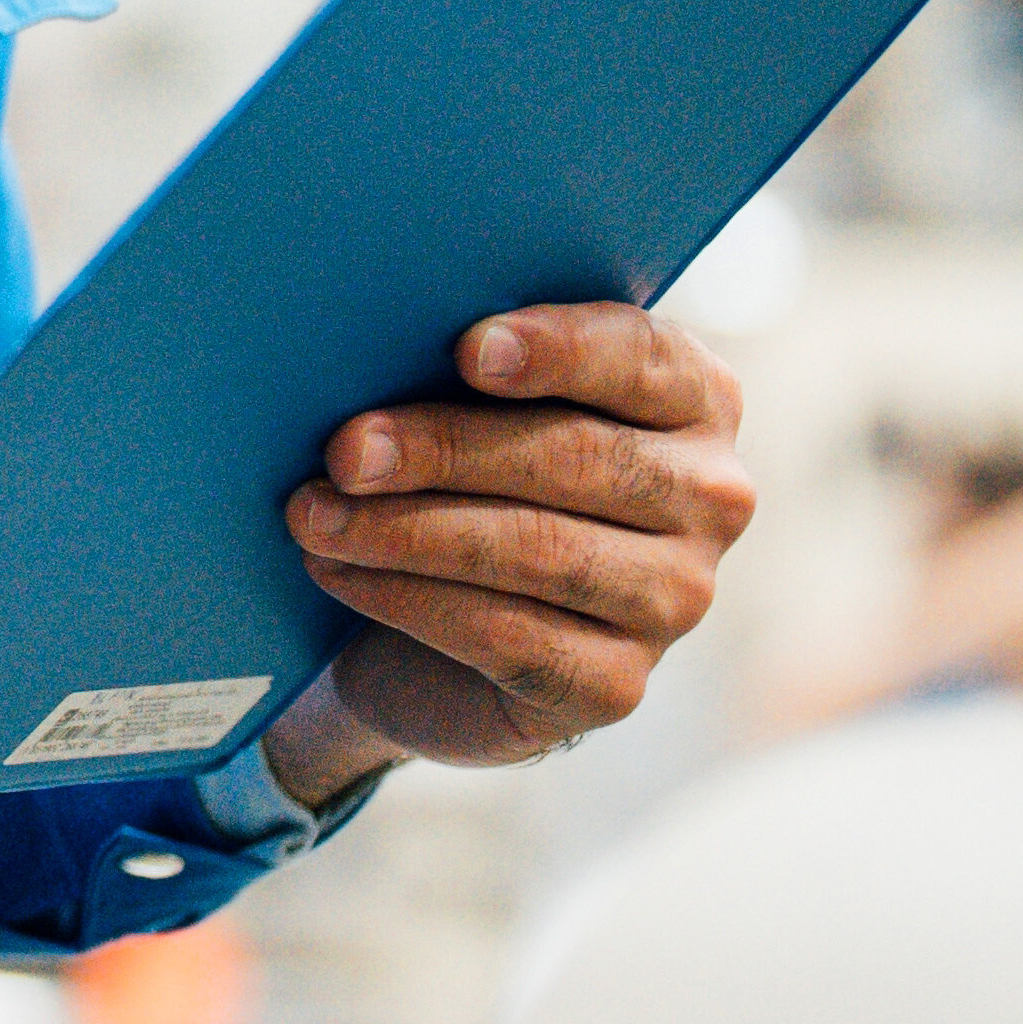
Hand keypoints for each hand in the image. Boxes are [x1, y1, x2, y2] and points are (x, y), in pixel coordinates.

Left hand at [264, 301, 753, 796]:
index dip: (558, 349)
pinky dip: (407, 600)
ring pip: (538, 550)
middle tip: (344, 452)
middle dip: (444, 449)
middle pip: (575, 457)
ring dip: (406, 532)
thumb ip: (464, 366)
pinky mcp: (616, 683)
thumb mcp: (471, 404)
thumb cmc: (462, 479)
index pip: (643, 357)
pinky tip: (338, 573)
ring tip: (313, 516)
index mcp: (692, 399)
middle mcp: (709, 497)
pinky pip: (508, 635)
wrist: (442, 633)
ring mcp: (676, 598)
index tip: (467, 349)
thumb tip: (374, 340)